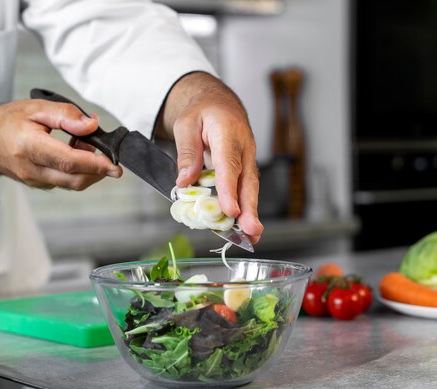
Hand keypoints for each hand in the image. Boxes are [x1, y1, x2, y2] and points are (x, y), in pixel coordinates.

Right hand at [0, 100, 122, 192]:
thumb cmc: (5, 122)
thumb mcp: (35, 108)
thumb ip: (66, 115)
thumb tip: (92, 126)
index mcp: (29, 147)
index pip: (69, 161)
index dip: (96, 164)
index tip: (115, 165)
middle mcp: (32, 170)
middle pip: (75, 179)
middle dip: (98, 169)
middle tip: (104, 148)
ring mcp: (35, 181)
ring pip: (73, 183)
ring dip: (88, 167)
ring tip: (81, 142)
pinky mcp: (40, 185)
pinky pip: (66, 182)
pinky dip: (78, 170)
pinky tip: (73, 151)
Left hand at [155, 72, 263, 243]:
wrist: (217, 102)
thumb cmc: (201, 112)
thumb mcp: (186, 125)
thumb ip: (187, 152)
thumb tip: (184, 181)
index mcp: (227, 132)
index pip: (229, 164)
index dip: (230, 189)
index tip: (231, 210)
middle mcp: (243, 147)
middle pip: (247, 180)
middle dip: (250, 208)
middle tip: (251, 230)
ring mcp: (247, 158)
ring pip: (250, 188)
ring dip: (252, 213)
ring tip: (251, 237)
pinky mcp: (245, 168)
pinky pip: (245, 188)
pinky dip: (246, 208)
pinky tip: (243, 227)